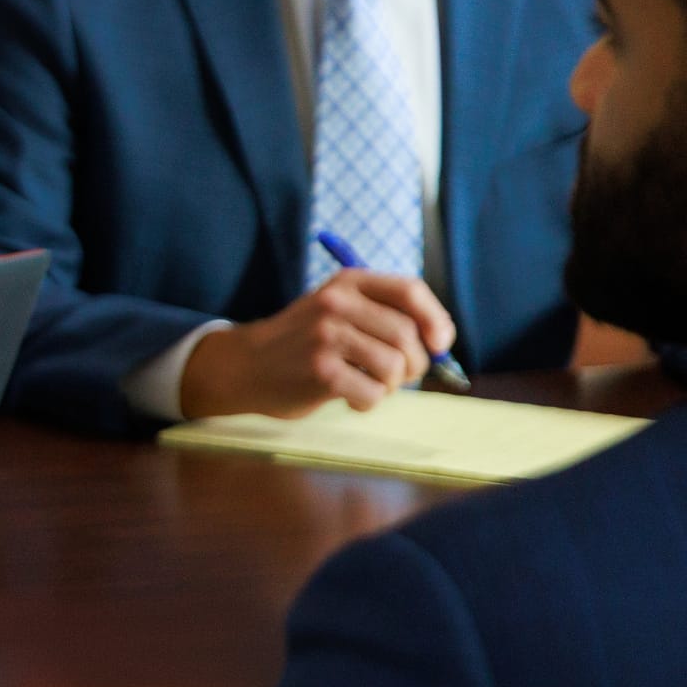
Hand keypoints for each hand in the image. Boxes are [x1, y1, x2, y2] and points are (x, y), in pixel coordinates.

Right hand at [178, 271, 456, 419]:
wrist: (245, 365)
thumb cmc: (303, 343)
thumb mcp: (338, 312)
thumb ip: (384, 318)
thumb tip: (441, 345)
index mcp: (346, 283)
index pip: (409, 290)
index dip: (435, 318)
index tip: (439, 344)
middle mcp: (336, 303)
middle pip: (407, 335)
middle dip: (413, 364)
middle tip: (395, 376)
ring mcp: (325, 336)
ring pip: (394, 366)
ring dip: (390, 386)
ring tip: (367, 385)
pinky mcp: (320, 370)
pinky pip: (373, 393)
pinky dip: (368, 403)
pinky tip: (348, 398)